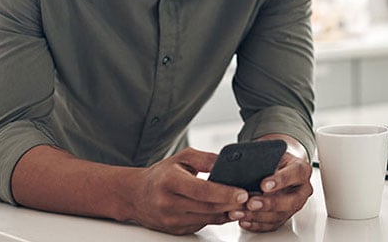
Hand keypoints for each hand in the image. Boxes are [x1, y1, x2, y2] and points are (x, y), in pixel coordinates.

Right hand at [127, 147, 248, 234]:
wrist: (137, 195)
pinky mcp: (175, 230)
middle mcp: (168, 203)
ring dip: (227, 214)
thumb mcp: (182, 158)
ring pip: (207, 219)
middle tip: (251, 200)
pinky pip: (202, 225)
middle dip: (231, 204)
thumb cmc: (162, 174)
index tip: (242, 193)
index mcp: (169, 181)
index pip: (201, 190)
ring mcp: (170, 220)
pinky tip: (227, 211)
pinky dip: (217, 219)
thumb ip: (206, 159)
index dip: (224, 193)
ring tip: (244, 206)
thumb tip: (228, 163)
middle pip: (207, 207)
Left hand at [230, 147, 312, 231]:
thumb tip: (245, 166)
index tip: (263, 185)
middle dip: (269, 204)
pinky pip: (272, 225)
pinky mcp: (285, 217)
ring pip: (280, 215)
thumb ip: (263, 160)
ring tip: (241, 212)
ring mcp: (294, 205)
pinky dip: (257, 224)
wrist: (277, 167)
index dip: (280, 180)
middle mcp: (302, 189)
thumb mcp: (270, 154)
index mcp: (301, 170)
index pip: (296, 174)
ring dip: (259, 216)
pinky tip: (245, 220)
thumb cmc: (274, 160)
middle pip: (291, 201)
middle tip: (251, 203)